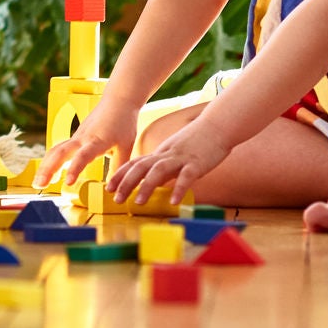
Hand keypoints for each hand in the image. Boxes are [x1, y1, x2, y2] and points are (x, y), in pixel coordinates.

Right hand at [39, 98, 139, 188]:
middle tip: (39, 185)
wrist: (118, 100)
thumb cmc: (124, 123)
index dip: (75, 169)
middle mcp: (82, 138)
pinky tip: (49, 175)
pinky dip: (51, 161)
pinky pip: (59, 149)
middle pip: (60, 152)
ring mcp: (76, 137)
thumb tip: (114, 189)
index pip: (83, 156)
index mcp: (97, 141)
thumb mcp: (126, 146)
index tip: (68, 183)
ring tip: (38, 183)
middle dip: (48, 169)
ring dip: (46, 166)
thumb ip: (119, 167)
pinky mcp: (75, 137)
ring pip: (56, 150)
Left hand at [107, 119, 229, 206]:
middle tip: (116, 199)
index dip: (120, 175)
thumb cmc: (199, 139)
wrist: (218, 125)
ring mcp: (181, 158)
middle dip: (126, 183)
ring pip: (159, 170)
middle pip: (141, 167)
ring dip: (146, 186)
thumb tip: (154, 182)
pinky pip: (186, 177)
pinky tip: (173, 201)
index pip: (135, 163)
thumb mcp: (175, 151)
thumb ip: (164, 165)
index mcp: (161, 152)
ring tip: (138, 203)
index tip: (108, 188)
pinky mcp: (197, 163)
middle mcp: (167, 154)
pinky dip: (178, 189)